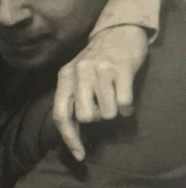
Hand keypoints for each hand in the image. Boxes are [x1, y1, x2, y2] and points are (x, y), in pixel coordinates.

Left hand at [53, 24, 146, 160]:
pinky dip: (127, 107)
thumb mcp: (76, 77)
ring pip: (107, 113)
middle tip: (102, 103)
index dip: (69, 138)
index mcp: (64, 77)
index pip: (61, 114)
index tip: (79, 155)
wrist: (118, 31)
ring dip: (114, 111)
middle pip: (86, 117)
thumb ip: (72, 100)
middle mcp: (79, 73)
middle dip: (97, 117)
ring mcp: (100, 70)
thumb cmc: (96, 61)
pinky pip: (124, 104)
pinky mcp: (121, 69)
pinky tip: (125, 94)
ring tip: (114, 94)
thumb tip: (71, 134)